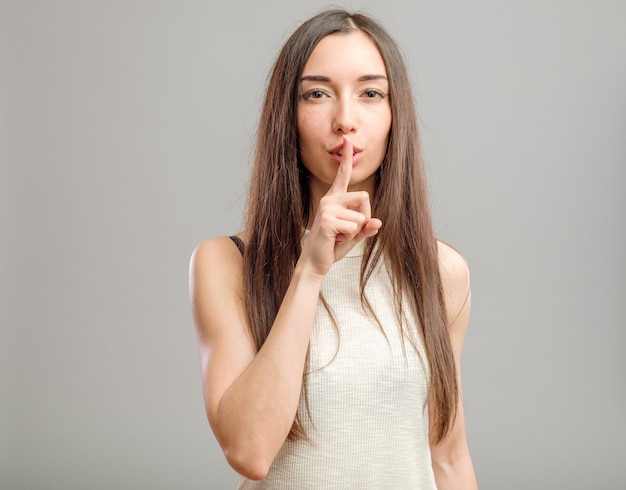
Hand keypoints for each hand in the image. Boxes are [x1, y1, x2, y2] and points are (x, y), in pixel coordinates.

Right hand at [301, 136, 381, 276]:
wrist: (314, 262)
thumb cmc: (332, 247)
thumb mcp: (354, 236)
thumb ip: (366, 227)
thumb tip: (378, 222)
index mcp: (334, 198)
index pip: (343, 175)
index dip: (346, 157)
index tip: (347, 139)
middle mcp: (329, 199)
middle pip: (364, 197)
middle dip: (365, 216)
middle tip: (348, 231)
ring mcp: (327, 208)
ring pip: (361, 216)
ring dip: (355, 231)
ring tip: (338, 236)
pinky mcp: (327, 220)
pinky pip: (355, 227)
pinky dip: (349, 238)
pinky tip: (334, 240)